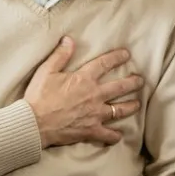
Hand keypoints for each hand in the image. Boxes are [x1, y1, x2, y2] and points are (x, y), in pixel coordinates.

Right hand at [24, 37, 143, 148]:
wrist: (34, 123)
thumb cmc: (39, 96)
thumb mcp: (46, 71)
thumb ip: (60, 55)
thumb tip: (69, 39)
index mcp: (84, 79)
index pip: (105, 64)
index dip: (117, 57)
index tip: (127, 54)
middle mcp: (94, 95)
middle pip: (120, 87)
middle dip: (133, 83)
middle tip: (140, 81)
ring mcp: (95, 114)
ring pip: (120, 110)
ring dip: (131, 106)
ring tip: (138, 104)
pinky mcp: (91, 130)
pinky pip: (108, 135)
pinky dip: (114, 136)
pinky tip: (119, 135)